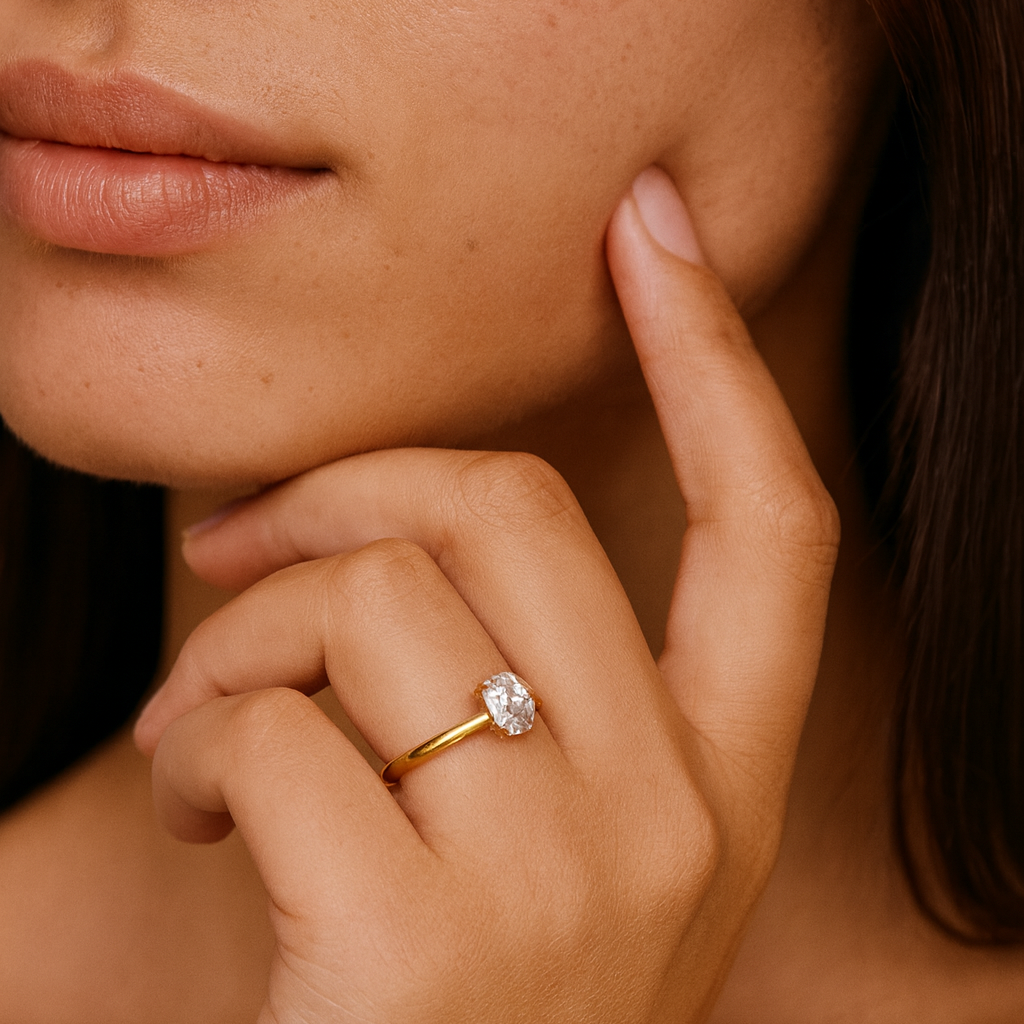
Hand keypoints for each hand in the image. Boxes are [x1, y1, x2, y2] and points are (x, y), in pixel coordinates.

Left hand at [135, 167, 838, 1022]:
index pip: (774, 526)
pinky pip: (268, 719)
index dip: (718, 360)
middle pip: (515, 508)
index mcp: (717, 785)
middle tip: (241, 547)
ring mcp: (563, 876)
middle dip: (351, 486)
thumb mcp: (540, 841)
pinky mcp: (423, 934)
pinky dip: (192, 740)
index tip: (653, 232)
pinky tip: (195, 813)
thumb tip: (398, 523)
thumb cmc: (456, 1001)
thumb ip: (523, 685)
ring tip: (206, 731)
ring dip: (242, 638)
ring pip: (371, 595)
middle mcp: (672, 819)